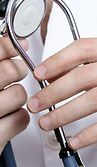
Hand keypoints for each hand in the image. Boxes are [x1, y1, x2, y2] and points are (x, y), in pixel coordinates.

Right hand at [0, 37, 29, 153]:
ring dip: (16, 99)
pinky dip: (19, 119)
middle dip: (16, 72)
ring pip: (20, 95)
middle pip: (11, 72)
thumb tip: (14, 46)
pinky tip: (7, 121)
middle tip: (13, 76)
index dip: (7, 46)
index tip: (16, 46)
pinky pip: (22, 118)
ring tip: (4, 104)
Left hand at [27, 38, 96, 149]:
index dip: (58, 60)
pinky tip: (77, 140)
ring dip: (68, 113)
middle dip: (56, 91)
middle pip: (86, 75)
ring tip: (50, 124)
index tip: (40, 75)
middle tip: (38, 104)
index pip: (86, 47)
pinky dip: (91, 133)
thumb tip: (68, 79)